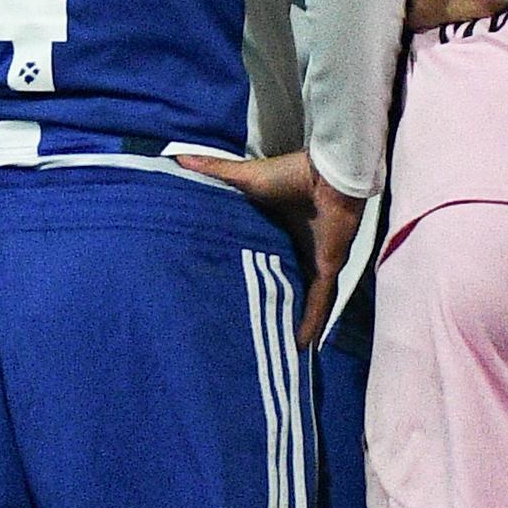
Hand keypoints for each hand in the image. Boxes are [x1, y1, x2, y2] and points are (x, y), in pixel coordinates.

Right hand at [174, 148, 362, 344]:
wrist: (328, 174)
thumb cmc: (289, 174)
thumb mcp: (244, 178)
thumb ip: (215, 172)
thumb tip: (179, 158)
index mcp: (278, 230)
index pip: (262, 257)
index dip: (248, 274)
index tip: (226, 291)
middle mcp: (297, 249)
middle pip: (281, 283)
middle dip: (269, 304)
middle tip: (246, 330)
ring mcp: (314, 261)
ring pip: (301, 299)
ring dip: (291, 321)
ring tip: (275, 349)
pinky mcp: (327, 268)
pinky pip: (320, 302)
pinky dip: (312, 323)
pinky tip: (301, 347)